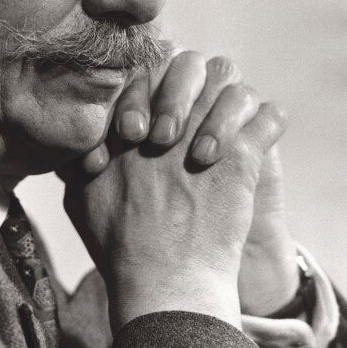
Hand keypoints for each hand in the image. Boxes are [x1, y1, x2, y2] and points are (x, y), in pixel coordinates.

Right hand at [60, 64, 287, 333]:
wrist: (164, 284)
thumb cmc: (120, 248)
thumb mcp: (79, 199)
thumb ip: (77, 163)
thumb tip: (77, 147)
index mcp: (129, 126)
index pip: (148, 71)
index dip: (152, 89)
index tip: (151, 127)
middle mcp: (168, 123)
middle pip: (191, 63)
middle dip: (191, 84)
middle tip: (189, 124)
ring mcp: (205, 136)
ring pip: (232, 82)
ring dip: (230, 101)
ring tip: (227, 129)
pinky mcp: (242, 159)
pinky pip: (269, 116)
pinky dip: (267, 123)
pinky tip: (258, 140)